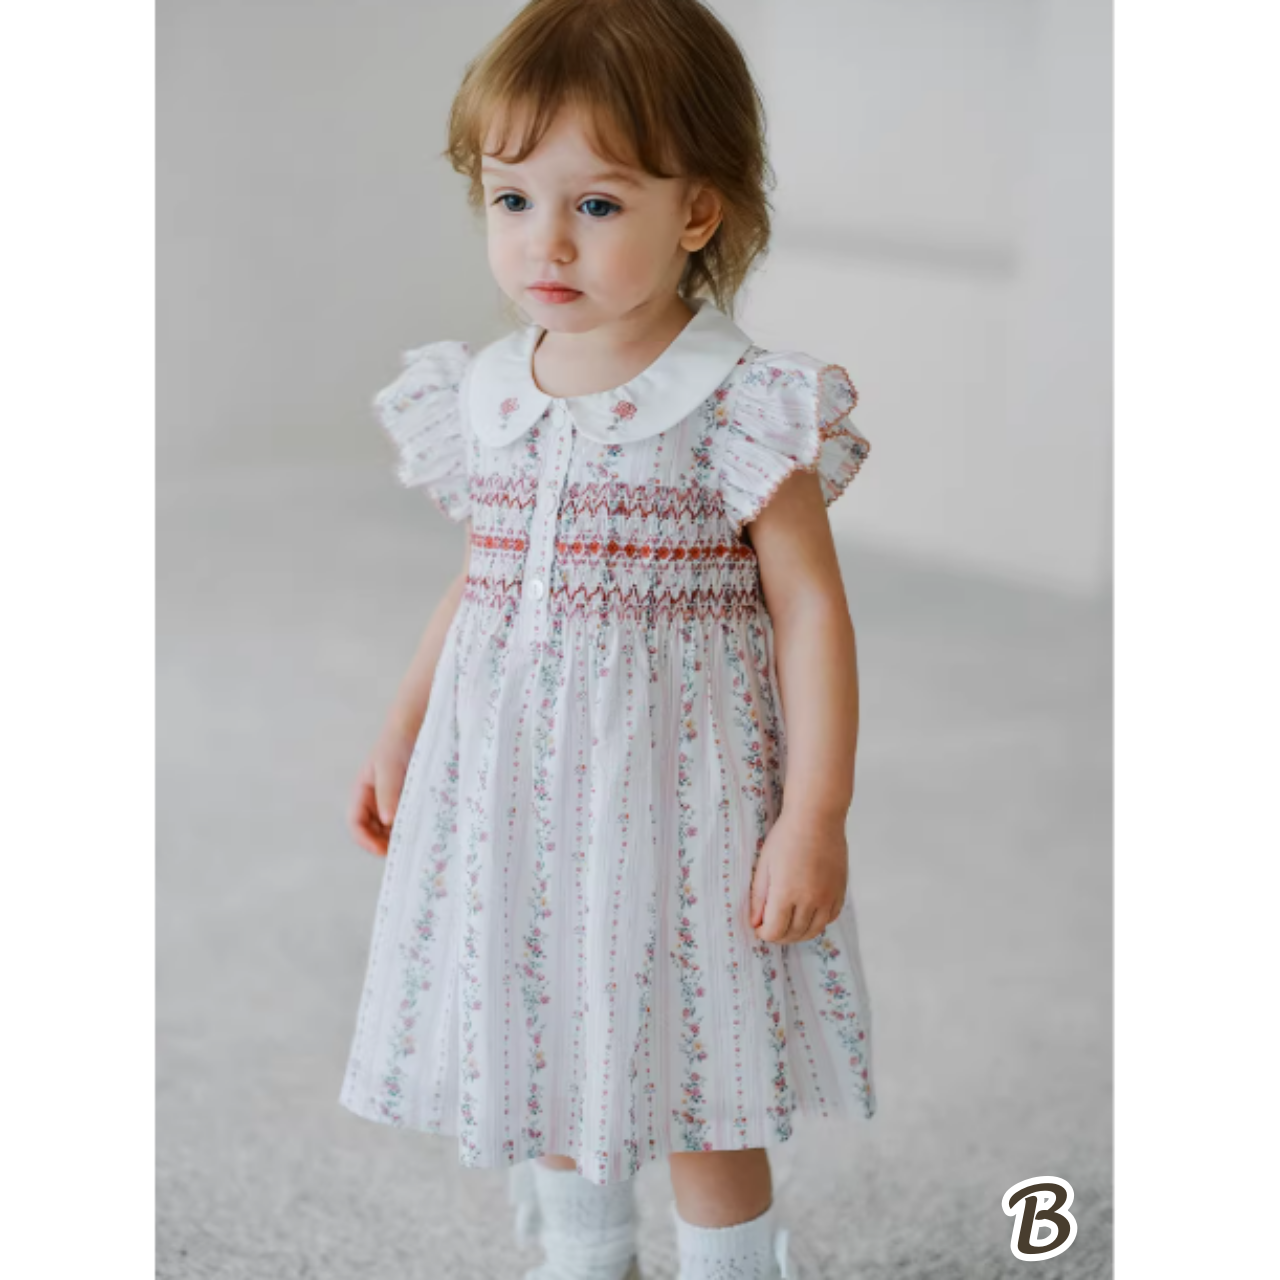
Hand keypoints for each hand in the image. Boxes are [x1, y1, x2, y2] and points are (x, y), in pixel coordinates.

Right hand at [346, 722, 415, 856]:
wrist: (419, 721)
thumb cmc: (398, 741)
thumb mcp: (390, 767)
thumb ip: (388, 792)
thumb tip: (388, 822)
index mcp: (363, 792)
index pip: (356, 823)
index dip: (365, 840)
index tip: (383, 850)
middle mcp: (376, 799)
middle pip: (374, 831)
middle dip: (385, 842)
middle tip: (405, 850)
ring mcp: (395, 799)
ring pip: (392, 828)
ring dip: (400, 836)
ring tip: (417, 841)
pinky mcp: (412, 798)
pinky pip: (410, 818)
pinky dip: (414, 826)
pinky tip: (426, 829)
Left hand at [748, 808, 847, 943]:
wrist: (817, 818)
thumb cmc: (786, 836)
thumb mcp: (765, 865)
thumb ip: (759, 896)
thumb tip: (756, 922)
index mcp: (786, 893)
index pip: (775, 931)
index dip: (764, 933)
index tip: (759, 927)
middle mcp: (810, 900)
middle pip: (793, 934)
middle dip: (779, 936)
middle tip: (771, 928)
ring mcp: (828, 897)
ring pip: (813, 931)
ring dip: (798, 934)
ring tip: (788, 926)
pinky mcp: (840, 892)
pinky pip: (829, 919)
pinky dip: (817, 923)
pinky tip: (808, 916)